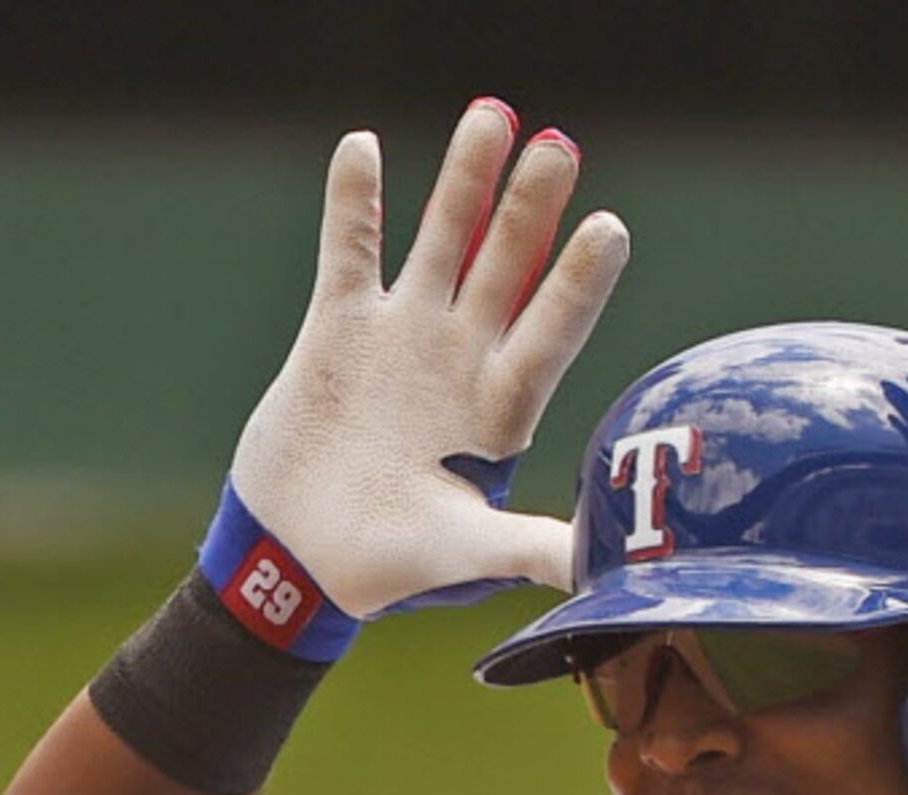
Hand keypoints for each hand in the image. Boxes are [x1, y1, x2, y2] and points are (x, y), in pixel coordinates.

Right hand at [219, 102, 629, 643]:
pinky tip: (364, 146)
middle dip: (530, 208)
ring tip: (493, 114)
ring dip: (464, 180)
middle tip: (559, 148)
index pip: (553, 329)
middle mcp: (462, 358)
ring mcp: (404, 336)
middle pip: (506, 266)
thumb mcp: (465, 553)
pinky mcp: (339, 327)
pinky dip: (354, 201)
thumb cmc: (388, 567)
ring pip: (442, 239)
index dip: (578, 282)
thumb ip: (529, 546)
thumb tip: (604, 564)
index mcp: (501, 407)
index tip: (610, 229)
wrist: (297, 558)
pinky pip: (350, 249)